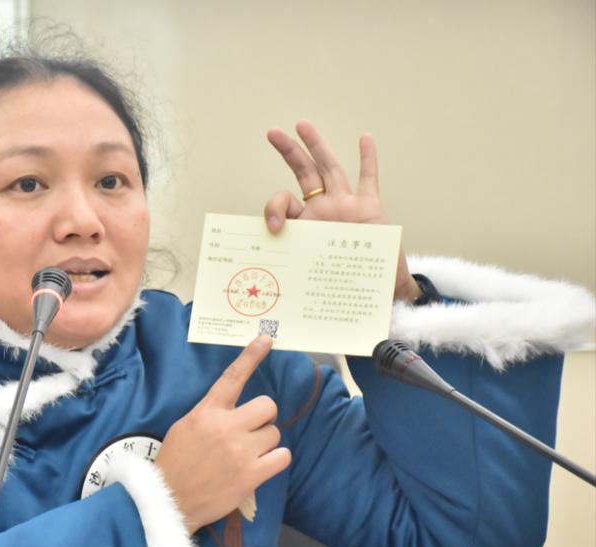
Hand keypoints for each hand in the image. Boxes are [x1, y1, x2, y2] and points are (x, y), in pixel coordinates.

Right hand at [155, 335, 291, 533]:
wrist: (169, 500)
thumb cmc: (175, 464)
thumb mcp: (184, 428)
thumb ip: (209, 414)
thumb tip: (231, 409)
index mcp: (207, 412)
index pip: (232, 377)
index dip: (251, 356)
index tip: (266, 340)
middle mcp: (227, 427)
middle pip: (268, 406)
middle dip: (262, 418)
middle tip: (250, 431)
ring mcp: (241, 451)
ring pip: (274, 433)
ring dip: (265, 443)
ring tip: (247, 455)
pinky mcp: (252, 475)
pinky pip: (282, 456)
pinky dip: (275, 460)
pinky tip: (260, 466)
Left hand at [263, 120, 419, 303]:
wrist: (381, 289)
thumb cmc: (350, 289)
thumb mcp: (326, 287)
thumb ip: (315, 293)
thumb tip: (301, 315)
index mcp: (309, 229)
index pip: (285, 207)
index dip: (274, 208)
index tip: (274, 224)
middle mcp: (324, 213)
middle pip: (303, 175)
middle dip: (289, 153)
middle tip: (274, 132)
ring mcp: (346, 206)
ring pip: (329, 168)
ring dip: (317, 145)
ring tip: (303, 124)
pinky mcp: (371, 207)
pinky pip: (369, 178)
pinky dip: (368, 159)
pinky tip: (364, 139)